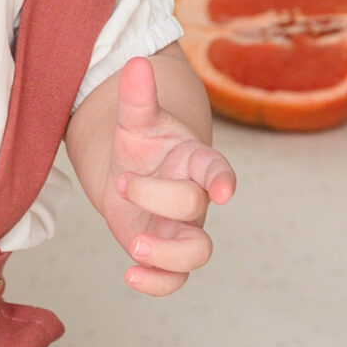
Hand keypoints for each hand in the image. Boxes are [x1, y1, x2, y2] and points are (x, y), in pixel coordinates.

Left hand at [100, 54, 235, 295]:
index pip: (215, 167)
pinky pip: (173, 279)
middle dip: (158, 198)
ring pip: (196, 253)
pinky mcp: (163, 251)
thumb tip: (135, 63)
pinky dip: (156, 283)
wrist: (129, 169)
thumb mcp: (136, 119)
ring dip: (168, 254)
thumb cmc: (142, 143)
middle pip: (195, 207)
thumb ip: (137, 96)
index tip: (223, 189)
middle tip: (123, 185)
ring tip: (134, 243)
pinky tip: (129, 275)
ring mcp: (180, 227)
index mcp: (193, 160)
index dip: (221, 178)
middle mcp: (194, 196)